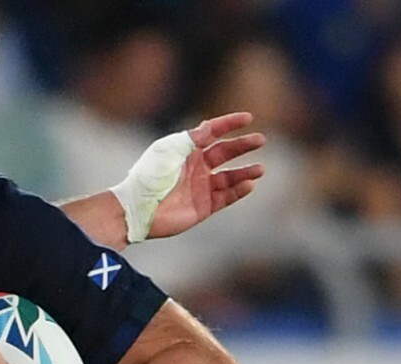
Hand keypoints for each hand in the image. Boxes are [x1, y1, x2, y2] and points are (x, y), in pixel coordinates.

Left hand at [144, 112, 265, 241]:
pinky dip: (238, 191)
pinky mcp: (203, 207)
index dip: (229, 124)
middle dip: (243, 145)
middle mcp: (196, 167)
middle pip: (225, 152)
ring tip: (260, 169)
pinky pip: (225, 197)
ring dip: (245, 172)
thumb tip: (210, 126)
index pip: (213, 132)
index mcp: (187, 150)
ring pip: (229, 177)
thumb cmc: (152, 174)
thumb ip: (194, 138)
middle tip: (261, 140)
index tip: (248, 118)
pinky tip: (249, 184)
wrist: (139, 208)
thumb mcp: (172, 149)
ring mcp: (200, 187)